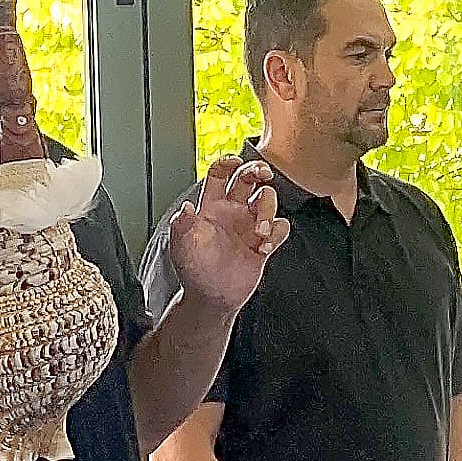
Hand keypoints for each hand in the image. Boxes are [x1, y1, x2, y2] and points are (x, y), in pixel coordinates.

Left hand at [165, 156, 291, 312]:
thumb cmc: (195, 272)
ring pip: (267, 201)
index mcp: (211, 207)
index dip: (227, 162)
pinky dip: (277, 234)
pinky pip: (279, 228)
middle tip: (264, 176)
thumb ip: (183, 225)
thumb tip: (185, 208)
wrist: (212, 298)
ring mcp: (249, 227)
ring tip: (259, 232)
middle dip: (258, 171)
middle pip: (249, 179)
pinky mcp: (263, 244)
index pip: (219, 174)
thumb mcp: (182, 247)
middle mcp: (232, 213)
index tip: (236, 162)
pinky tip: (265, 248)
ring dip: (267, 210)